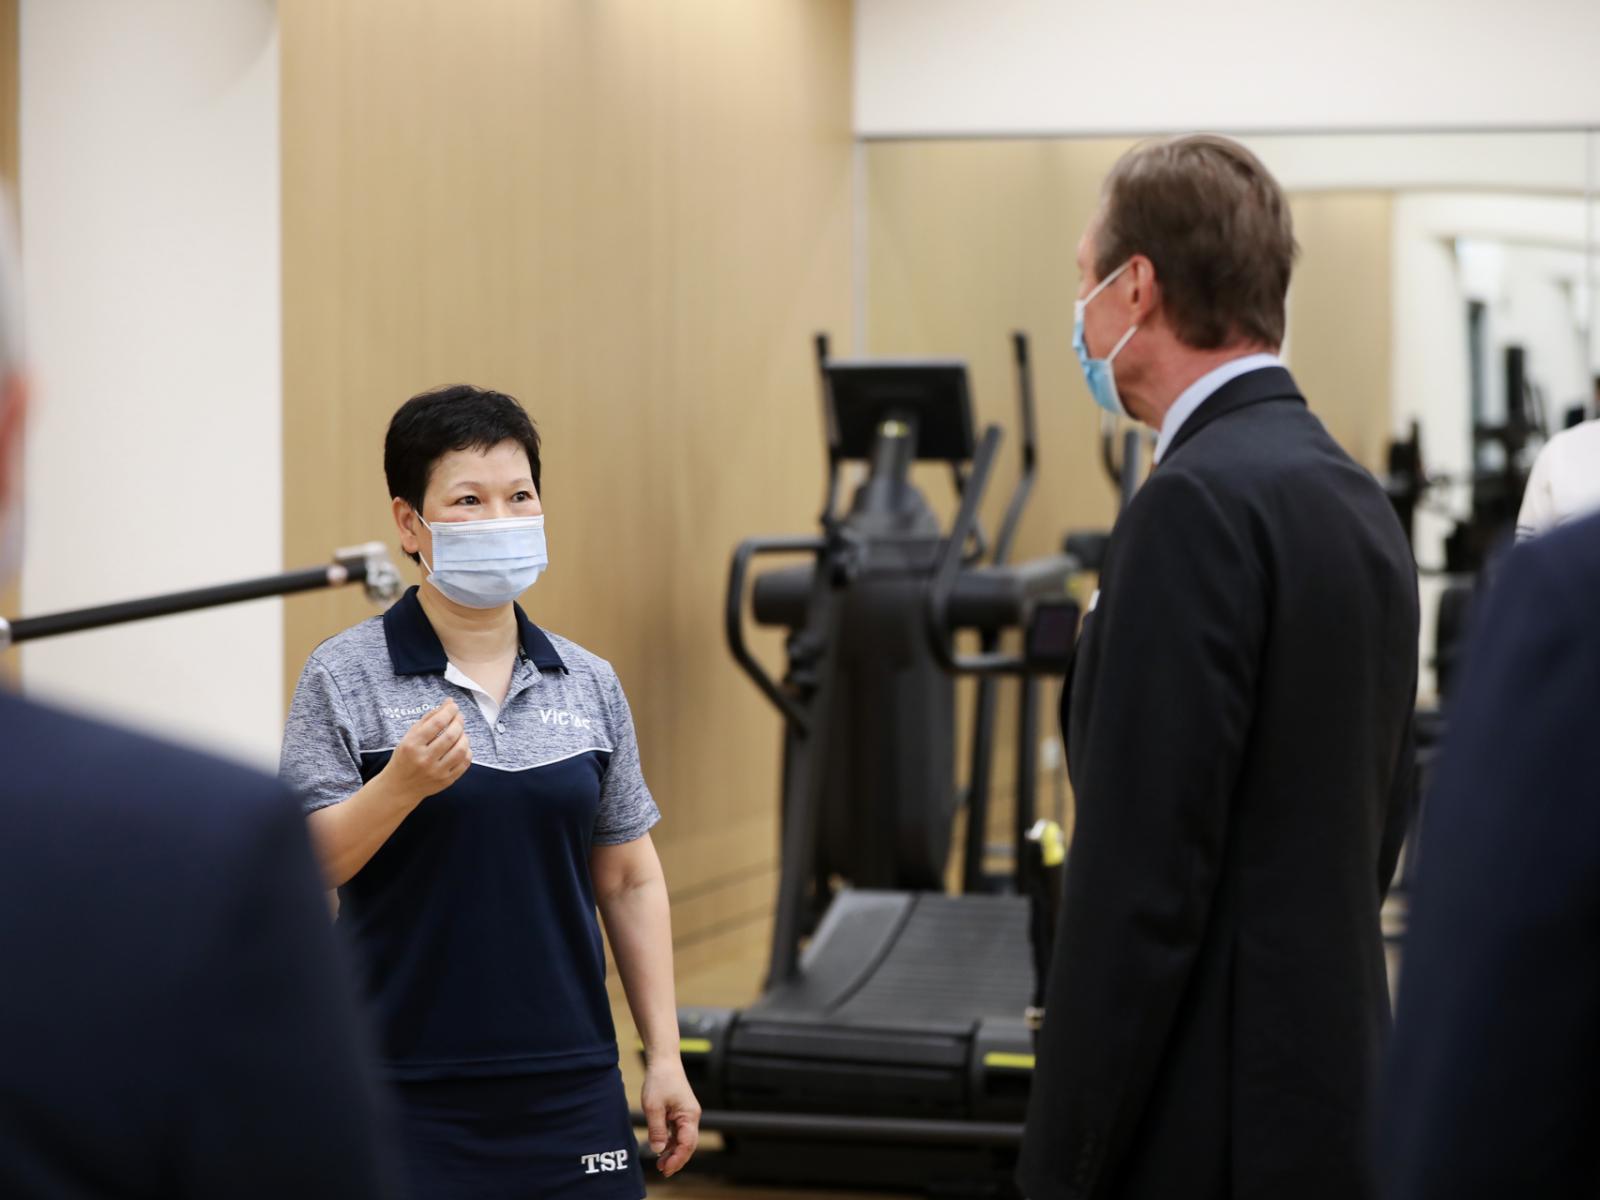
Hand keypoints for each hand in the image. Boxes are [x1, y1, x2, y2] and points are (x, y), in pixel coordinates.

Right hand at [382, 699, 470, 802]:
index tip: (453, 706)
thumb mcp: (409, 736)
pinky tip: (462, 746)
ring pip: (460, 749)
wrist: (399, 787)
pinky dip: (467, 751)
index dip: (449, 711)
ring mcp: (436, 772)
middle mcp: (424, 759)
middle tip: (459, 717)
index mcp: (412, 745)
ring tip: (460, 732)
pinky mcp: (446, 781)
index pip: (437, 723)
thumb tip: (448, 703)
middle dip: (459, 721)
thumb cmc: (405, 758)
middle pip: (451, 735)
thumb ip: (428, 718)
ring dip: (464, 736)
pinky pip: (464, 763)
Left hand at [641, 1056, 699, 1176]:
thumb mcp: (654, 1106)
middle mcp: (692, 1116)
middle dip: (676, 1159)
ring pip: (683, 1139)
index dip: (678, 1158)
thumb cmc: (660, 1079)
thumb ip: (657, 1130)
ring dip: (673, 1151)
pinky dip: (670, 1141)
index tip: (666, 1168)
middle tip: (662, 1170)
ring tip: (659, 1162)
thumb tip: (658, 1150)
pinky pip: (678, 1131)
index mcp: (690, 1115)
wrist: (663, 1060)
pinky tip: (661, 1147)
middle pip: (688, 1144)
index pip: (688, 1144)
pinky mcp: (680, 1112)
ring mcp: (687, 1114)